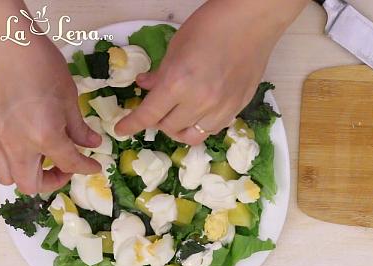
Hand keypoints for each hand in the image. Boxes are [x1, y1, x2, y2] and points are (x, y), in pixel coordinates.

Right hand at [0, 35, 101, 193]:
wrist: (7, 45)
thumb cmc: (42, 66)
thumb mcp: (70, 99)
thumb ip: (79, 128)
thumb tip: (91, 144)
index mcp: (43, 136)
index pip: (69, 164)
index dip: (85, 169)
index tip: (94, 167)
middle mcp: (17, 145)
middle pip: (31, 185)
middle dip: (53, 181)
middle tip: (67, 167)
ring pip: (9, 177)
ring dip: (30, 176)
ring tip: (47, 160)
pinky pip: (0, 160)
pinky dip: (16, 163)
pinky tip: (32, 147)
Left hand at [116, 0, 307, 143]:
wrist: (250, 22)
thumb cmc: (210, 27)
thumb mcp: (175, 47)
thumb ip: (160, 74)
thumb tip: (146, 86)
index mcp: (178, 83)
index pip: (149, 114)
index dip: (132, 124)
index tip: (122, 129)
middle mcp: (199, 102)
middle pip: (169, 128)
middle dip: (157, 121)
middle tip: (156, 111)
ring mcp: (221, 108)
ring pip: (192, 135)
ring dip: (179, 129)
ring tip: (177, 118)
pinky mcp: (237, 108)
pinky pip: (213, 129)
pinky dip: (200, 126)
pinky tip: (199, 114)